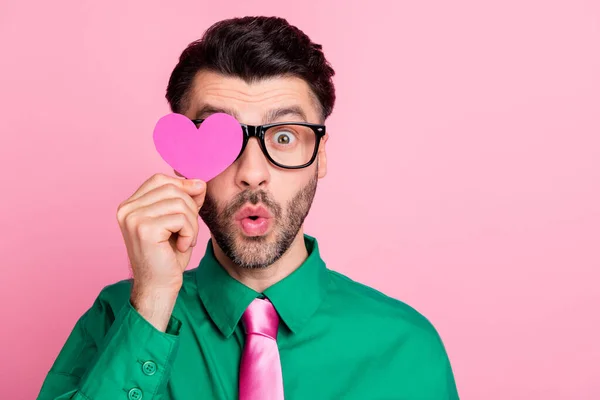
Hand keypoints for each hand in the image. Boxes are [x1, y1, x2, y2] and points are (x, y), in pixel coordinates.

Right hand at [116, 173, 205, 330]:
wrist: (159, 286)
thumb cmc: (168, 255)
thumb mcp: (179, 221)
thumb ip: (185, 200)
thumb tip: (199, 182)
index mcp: (130, 205)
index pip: (159, 179)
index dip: (182, 185)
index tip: (196, 198)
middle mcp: (126, 209)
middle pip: (172, 189)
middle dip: (190, 207)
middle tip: (189, 230)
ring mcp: (133, 218)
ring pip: (179, 203)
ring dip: (191, 223)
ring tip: (185, 239)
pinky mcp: (144, 229)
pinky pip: (180, 218)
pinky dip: (190, 233)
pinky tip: (182, 246)